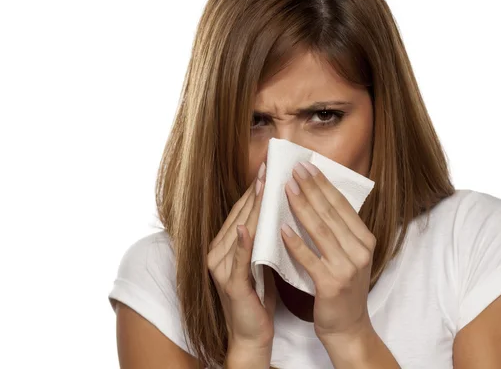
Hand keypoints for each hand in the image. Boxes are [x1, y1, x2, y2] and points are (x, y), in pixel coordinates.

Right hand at [207, 162, 276, 357]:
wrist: (253, 333)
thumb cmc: (261, 294)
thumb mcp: (263, 258)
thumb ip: (265, 235)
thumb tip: (283, 207)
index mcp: (226, 244)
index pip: (243, 211)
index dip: (256, 189)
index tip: (270, 167)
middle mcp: (217, 252)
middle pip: (240, 215)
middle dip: (256, 191)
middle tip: (270, 167)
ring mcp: (220, 268)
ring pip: (239, 231)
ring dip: (252, 209)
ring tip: (265, 186)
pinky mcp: (229, 284)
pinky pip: (237, 259)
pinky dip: (241, 243)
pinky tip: (247, 227)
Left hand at [280, 161, 375, 343]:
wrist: (347, 327)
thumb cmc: (342, 288)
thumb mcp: (348, 255)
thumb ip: (338, 230)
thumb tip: (317, 197)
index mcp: (365, 240)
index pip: (341, 205)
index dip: (323, 184)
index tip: (306, 166)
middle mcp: (360, 250)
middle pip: (330, 213)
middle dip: (310, 188)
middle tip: (292, 169)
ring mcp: (347, 268)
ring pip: (320, 231)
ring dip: (301, 207)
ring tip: (286, 189)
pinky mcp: (332, 284)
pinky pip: (309, 259)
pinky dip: (295, 243)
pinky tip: (282, 228)